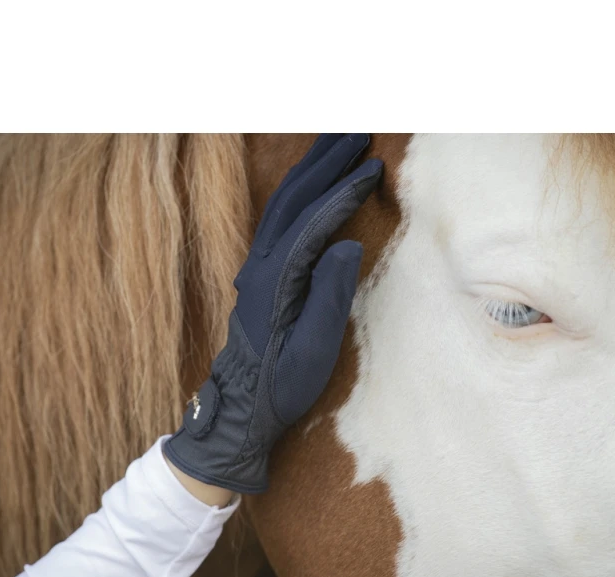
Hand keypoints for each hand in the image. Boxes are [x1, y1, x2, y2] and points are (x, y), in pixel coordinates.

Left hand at [164, 133, 382, 493]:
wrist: (241, 407)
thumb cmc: (281, 385)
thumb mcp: (313, 350)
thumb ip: (330, 296)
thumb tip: (348, 245)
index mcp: (276, 282)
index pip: (313, 224)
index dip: (342, 193)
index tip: (373, 167)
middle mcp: (261, 266)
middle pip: (293, 200)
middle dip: (324, 162)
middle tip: (355, 131)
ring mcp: (256, 269)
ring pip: (282, 205)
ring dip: (310, 171)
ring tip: (336, 144)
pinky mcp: (258, 276)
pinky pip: (278, 220)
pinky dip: (299, 193)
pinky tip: (312, 186)